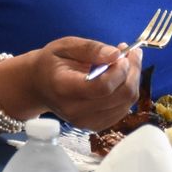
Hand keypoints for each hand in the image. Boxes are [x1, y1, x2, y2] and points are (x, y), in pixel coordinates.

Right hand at [14, 38, 141, 129]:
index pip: (102, 86)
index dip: (120, 70)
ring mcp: (86, 122)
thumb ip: (91, 49)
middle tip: (130, 55)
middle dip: (132, 72)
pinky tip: (120, 80)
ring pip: (126, 103)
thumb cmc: (51, 63)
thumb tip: (116, 54)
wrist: (39, 86)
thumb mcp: (65, 46)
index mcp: (64, 88)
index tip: (122, 54)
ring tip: (124, 64)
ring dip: (132, 81)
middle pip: (120, 96)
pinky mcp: (95, 126)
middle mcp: (75, 110)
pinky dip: (127, 93)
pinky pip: (123, 110)